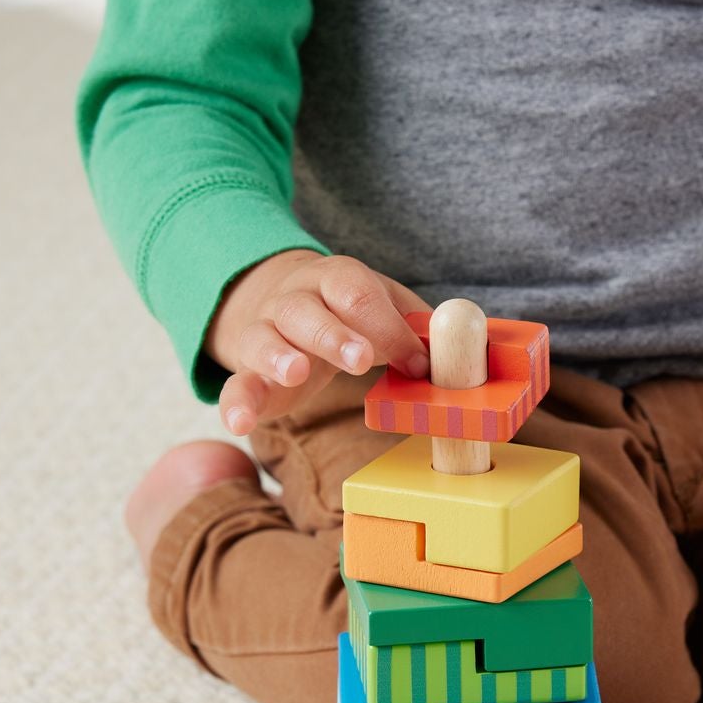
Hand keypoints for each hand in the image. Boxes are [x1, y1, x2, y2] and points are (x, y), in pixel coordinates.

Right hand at [206, 250, 430, 435]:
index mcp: (336, 279)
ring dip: (279, 356)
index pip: (358, 295)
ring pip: (264, 339)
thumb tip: (467, 347)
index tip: (417, 363)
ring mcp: (265, 334)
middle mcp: (294, 301)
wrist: (285, 302)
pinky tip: (239, 423)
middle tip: (360, 358)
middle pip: (307, 311)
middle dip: (334, 335)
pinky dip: (235, 404)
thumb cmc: (350, 311)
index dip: (388, 327)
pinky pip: (235, 385)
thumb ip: (418, 326)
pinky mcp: (248, 373)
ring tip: (296, 372)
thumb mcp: (387, 306)